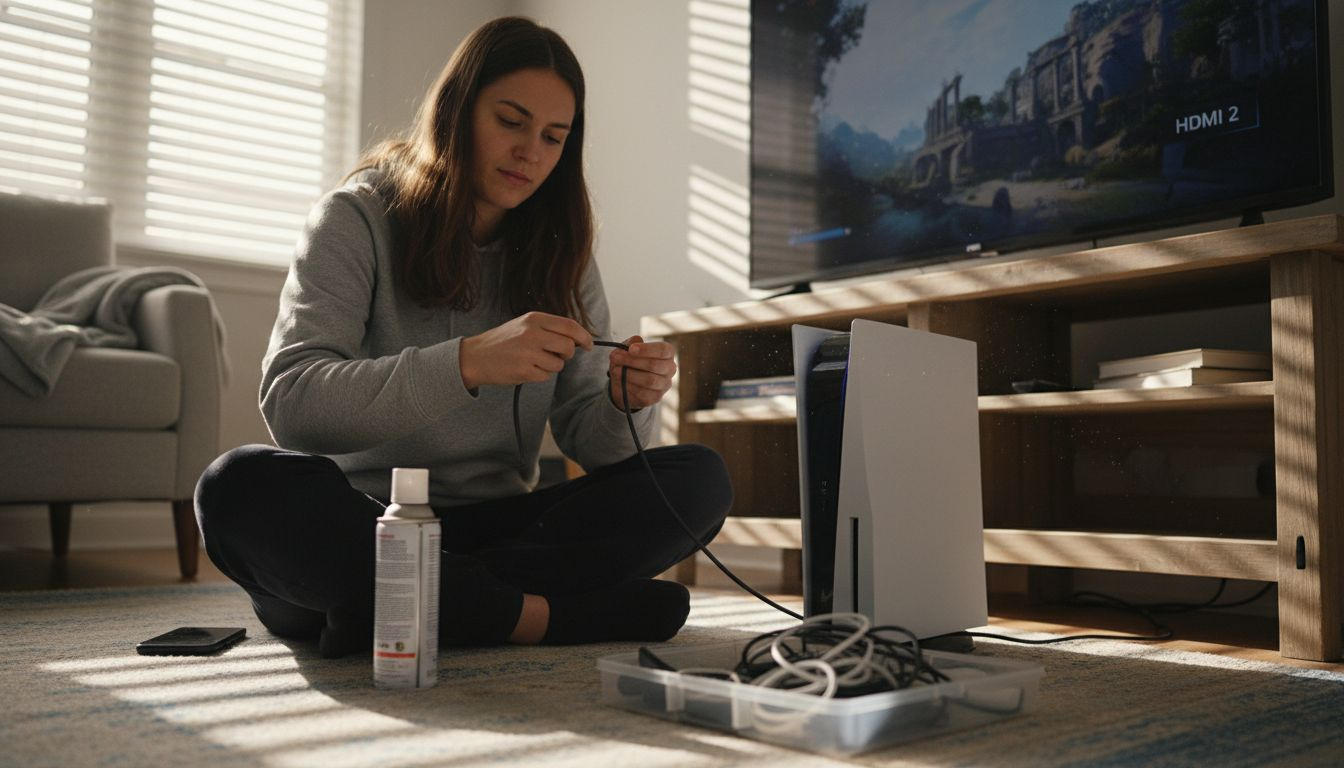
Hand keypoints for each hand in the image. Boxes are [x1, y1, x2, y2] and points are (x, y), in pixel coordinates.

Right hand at [460, 312, 592, 388]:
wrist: (475, 356)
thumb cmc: (503, 341)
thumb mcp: (524, 325)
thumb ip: (549, 328)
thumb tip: (577, 338)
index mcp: (534, 319)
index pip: (569, 326)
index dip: (584, 336)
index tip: (588, 344)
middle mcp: (532, 334)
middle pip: (568, 346)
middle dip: (567, 354)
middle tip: (557, 355)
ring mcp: (528, 353)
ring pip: (559, 364)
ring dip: (551, 366)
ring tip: (533, 361)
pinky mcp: (524, 371)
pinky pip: (546, 376)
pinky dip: (540, 375)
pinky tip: (526, 369)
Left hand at [607, 335, 675, 410]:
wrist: (625, 383)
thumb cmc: (630, 362)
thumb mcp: (627, 349)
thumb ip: (630, 343)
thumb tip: (635, 340)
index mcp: (667, 354)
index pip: (663, 350)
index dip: (647, 349)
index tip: (631, 349)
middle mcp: (670, 369)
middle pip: (655, 365)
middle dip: (633, 361)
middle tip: (616, 358)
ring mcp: (664, 384)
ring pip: (649, 380)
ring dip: (629, 374)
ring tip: (615, 370)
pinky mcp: (656, 397)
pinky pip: (643, 393)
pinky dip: (629, 386)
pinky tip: (621, 381)